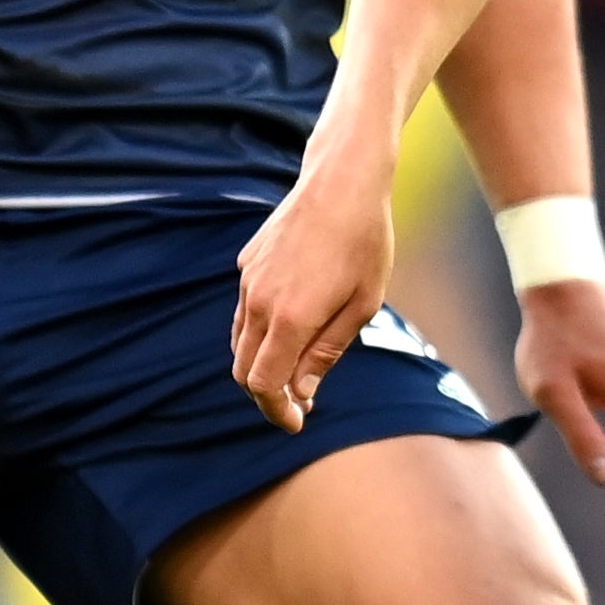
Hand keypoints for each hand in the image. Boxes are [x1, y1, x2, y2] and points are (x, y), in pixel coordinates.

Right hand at [230, 149, 399, 430]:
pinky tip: (290, 327)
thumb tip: (302, 393)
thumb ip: (327, 353)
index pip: (264, 385)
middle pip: (244, 369)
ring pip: (239, 340)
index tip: (296, 423)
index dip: (276, 411)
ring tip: (295, 369)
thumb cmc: (364, 243)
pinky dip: (258, 332)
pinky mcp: (247, 262)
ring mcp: (248, 280)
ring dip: (261, 363)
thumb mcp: (361, 305)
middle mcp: (259, 301)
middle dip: (267, 394)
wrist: (342, 181)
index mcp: (290, 318)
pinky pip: (245, 310)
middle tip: (298, 404)